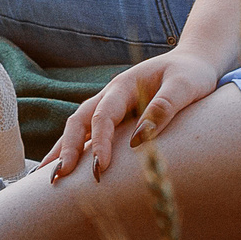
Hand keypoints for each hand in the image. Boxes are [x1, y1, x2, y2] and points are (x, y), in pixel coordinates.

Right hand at [43, 51, 220, 181]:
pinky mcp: (116, 118)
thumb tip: (138, 140)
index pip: (104, 116)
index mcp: (124, 85)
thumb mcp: (184, 86)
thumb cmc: (191, 74)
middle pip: (79, 121)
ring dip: (62, 150)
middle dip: (66, 148)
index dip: (99, 141)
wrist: (194, 62)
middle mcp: (111, 95)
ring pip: (78, 128)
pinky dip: (74, 150)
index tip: (100, 167)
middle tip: (58, 177)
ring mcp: (110, 107)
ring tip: (46, 177)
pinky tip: (64, 169)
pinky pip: (89, 134)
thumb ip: (163, 107)